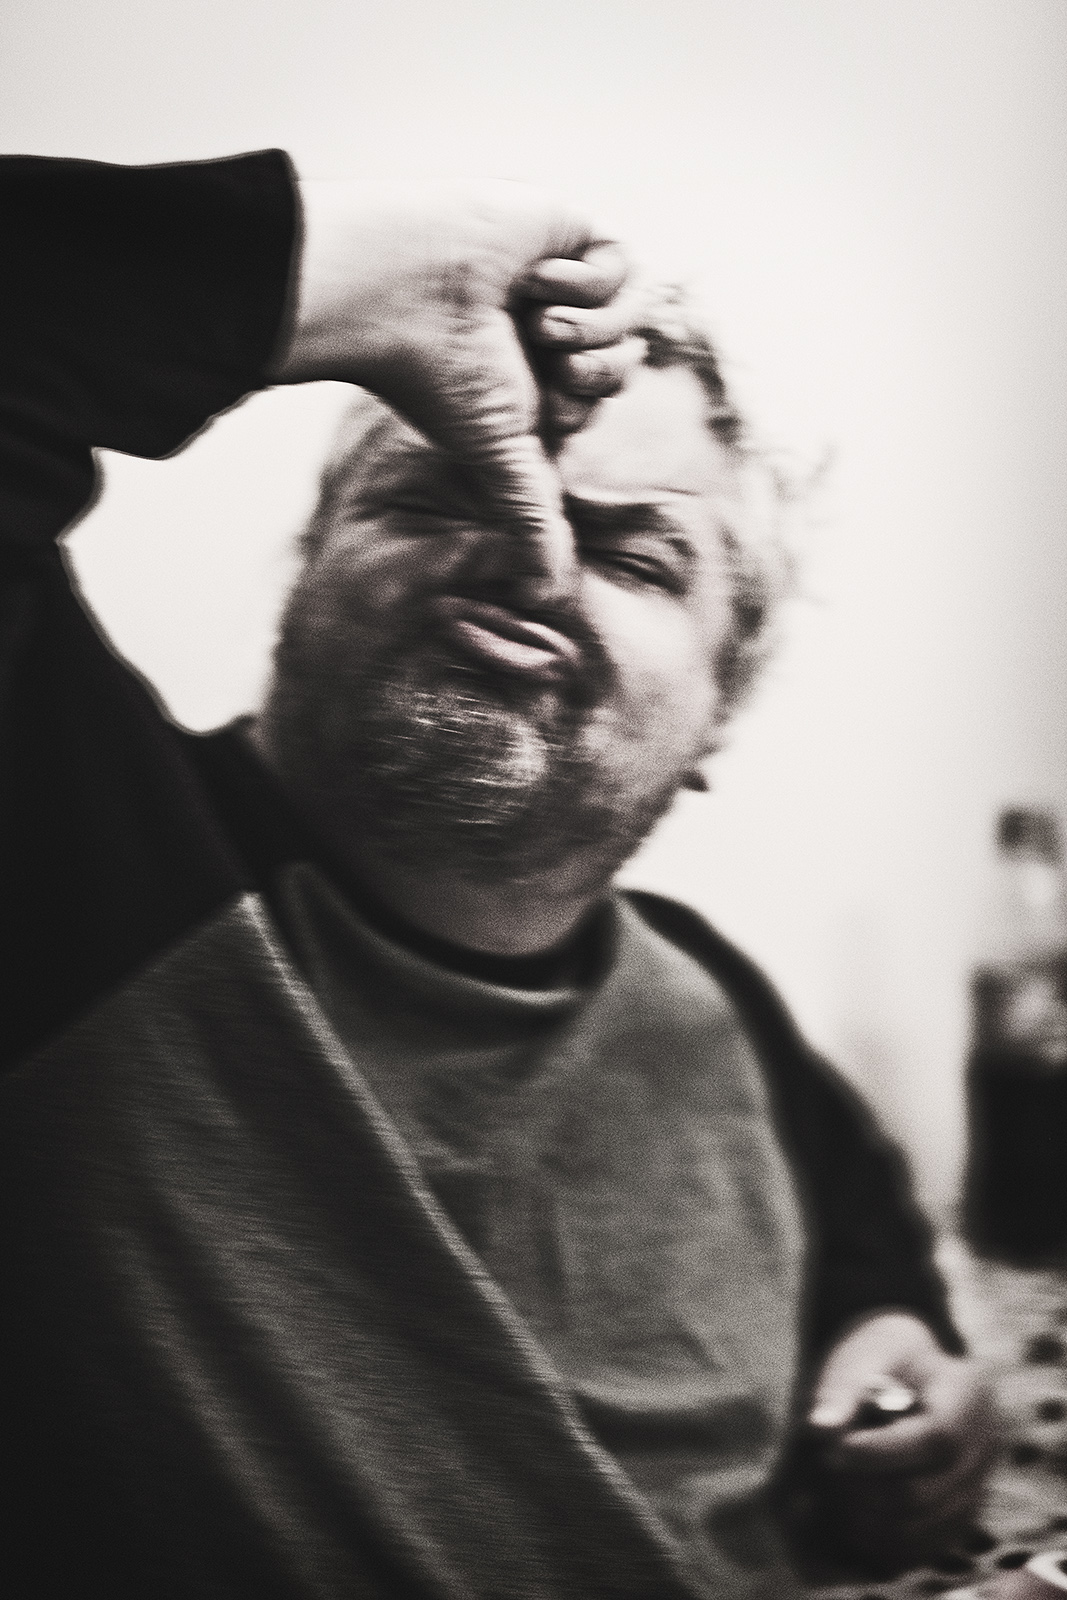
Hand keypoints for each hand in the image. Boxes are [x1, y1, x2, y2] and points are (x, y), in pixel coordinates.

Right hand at [269, 177, 642, 598]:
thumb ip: (531, 521)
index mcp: (531, 377)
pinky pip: (625, 260)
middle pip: (624, 364)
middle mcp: (545, 330)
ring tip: (535, 316)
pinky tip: (536, 275)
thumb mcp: (501, 457)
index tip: (540, 399)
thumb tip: (546, 599)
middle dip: (594, 372)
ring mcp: (558, 278)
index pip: (598, 402)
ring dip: (590, 327)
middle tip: (545, 359)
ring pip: (632, 315)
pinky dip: (588, 280)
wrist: (401, 290)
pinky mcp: (568, 227)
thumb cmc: (438, 374)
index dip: (583, 405)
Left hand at [803, 1311, 998, 1572]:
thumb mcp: (865, 1357)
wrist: (910, 1369)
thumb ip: (844, 1392)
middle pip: (927, 1490)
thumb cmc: (884, 1357)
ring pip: (921, 1524)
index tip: (839, 1449)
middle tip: (828, 1466)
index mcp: (970, 1393)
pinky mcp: (961, 1513)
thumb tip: (820, 1428)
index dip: (884, 1452)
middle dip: (868, 1485)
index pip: (938, 1438)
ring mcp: (978, 1484)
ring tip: (834, 1485)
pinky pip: (921, 1544)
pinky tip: (849, 1512)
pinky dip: (881, 1536)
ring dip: (867, 1514)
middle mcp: (986, 1444)